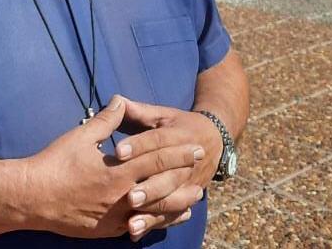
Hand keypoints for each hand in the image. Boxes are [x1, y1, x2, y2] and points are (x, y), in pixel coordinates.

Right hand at [23, 96, 201, 238]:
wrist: (33, 198)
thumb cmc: (56, 163)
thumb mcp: (81, 136)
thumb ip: (106, 120)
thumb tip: (120, 100)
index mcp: (119, 170)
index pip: (157, 158)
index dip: (178, 152)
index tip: (195, 146)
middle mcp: (123, 195)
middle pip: (162, 185)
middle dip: (184, 174)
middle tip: (202, 168)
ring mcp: (116, 216)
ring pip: (155, 210)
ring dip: (177, 203)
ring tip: (194, 198)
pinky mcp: (106, 229)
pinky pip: (138, 226)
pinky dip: (155, 220)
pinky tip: (164, 218)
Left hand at [116, 99, 222, 241]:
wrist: (215, 137)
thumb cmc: (179, 124)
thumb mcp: (162, 114)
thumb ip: (139, 111)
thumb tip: (116, 100)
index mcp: (178, 134)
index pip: (157, 139)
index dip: (138, 145)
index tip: (118, 152)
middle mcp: (188, 160)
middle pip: (168, 175)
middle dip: (149, 187)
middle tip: (129, 196)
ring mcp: (191, 181)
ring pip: (173, 198)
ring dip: (153, 210)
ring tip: (131, 220)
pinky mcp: (189, 197)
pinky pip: (173, 213)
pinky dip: (157, 223)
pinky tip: (136, 232)